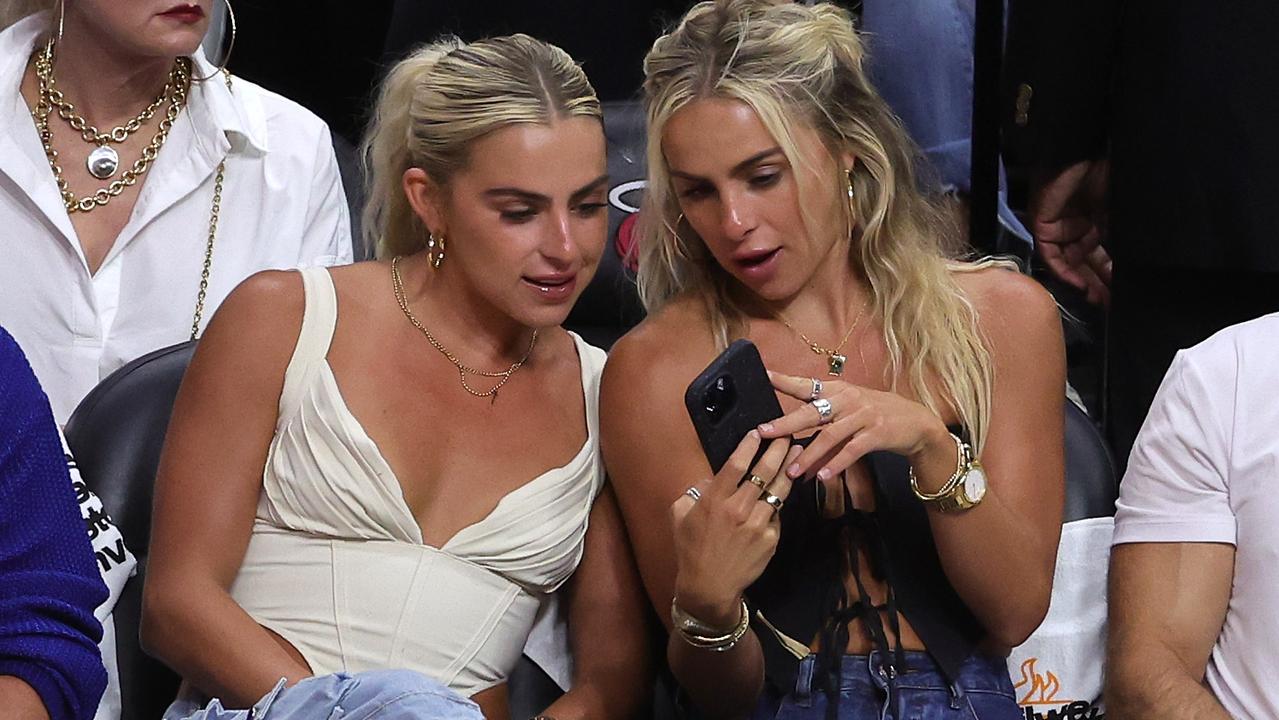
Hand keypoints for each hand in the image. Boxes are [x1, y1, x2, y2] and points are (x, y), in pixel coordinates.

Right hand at [669, 431, 797, 626]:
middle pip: (764, 472)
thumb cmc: (691, 550)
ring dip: (788, 469)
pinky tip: (783, 493)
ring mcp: (758, 524)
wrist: (709, 586)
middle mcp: (739, 509)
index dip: (749, 446)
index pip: (736, 465)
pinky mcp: (771, 538)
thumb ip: (693, 493)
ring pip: (778, 491)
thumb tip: (709, 480)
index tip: (758, 432)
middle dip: (777, 449)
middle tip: (787, 435)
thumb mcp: (679, 516)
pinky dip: (778, 503)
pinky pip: (776, 515)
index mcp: (715, 500)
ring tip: (796, 454)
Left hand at [758, 372, 949, 482]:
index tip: (765, 376)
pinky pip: (852, 450)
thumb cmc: (876, 417)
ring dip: (809, 455)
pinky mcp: (877, 432)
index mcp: (838, 390)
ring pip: (829, 435)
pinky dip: (837, 463)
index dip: (785, 380)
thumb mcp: (850, 412)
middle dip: (786, 423)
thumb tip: (796, 450)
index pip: (807, 385)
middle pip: (812, 412)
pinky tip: (823, 476)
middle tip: (764, 432)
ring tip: (792, 471)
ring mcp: (863, 415)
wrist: (917, 423)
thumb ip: (824, 427)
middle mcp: (848, 399)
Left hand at [1029, 159, 1111, 305]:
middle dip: (1098, 284)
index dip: (1112, 275)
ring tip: (1098, 299)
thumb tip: (1129, 266)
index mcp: (1098, 220)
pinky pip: (1050, 254)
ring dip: (1082, 282)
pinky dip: (1063, 270)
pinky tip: (1079, 285)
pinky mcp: (1042, 223)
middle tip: (1110, 304)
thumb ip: (1121, 238)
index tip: (1122, 295)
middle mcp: (1078, 225)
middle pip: (1084, 262)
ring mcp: (1059, 225)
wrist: (1085, 149)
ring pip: (1068, 262)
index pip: (1103, 255)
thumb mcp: (1120, 212)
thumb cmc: (1108, 173)